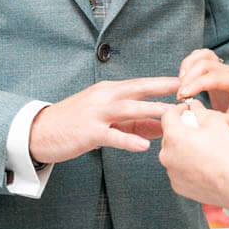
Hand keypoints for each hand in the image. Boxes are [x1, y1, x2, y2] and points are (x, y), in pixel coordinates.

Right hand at [28, 77, 178, 164]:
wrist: (39, 131)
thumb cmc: (76, 124)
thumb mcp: (106, 118)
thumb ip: (134, 121)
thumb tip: (163, 127)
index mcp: (110, 90)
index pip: (142, 84)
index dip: (164, 82)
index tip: (188, 81)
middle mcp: (105, 96)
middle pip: (139, 90)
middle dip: (165, 90)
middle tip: (189, 92)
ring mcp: (96, 113)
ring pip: (130, 110)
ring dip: (153, 112)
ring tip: (175, 118)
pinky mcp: (89, 132)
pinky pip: (112, 136)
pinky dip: (129, 140)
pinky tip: (144, 146)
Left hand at [158, 98, 228, 206]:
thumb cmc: (226, 153)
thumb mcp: (215, 122)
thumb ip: (200, 110)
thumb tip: (194, 106)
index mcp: (174, 135)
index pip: (168, 115)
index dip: (179, 110)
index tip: (188, 111)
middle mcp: (167, 154)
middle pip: (169, 135)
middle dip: (181, 130)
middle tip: (199, 131)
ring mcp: (171, 172)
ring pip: (173, 154)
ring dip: (183, 149)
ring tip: (203, 151)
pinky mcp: (177, 185)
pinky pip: (178, 170)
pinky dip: (186, 166)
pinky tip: (203, 166)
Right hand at [177, 49, 228, 139]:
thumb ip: (218, 119)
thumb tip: (196, 113)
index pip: (215, 76)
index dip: (196, 84)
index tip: (182, 95)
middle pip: (207, 63)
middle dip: (189, 77)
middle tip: (180, 95)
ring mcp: (226, 69)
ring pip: (203, 56)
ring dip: (188, 67)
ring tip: (180, 85)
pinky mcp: (218, 72)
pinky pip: (202, 59)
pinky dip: (190, 65)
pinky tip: (184, 80)